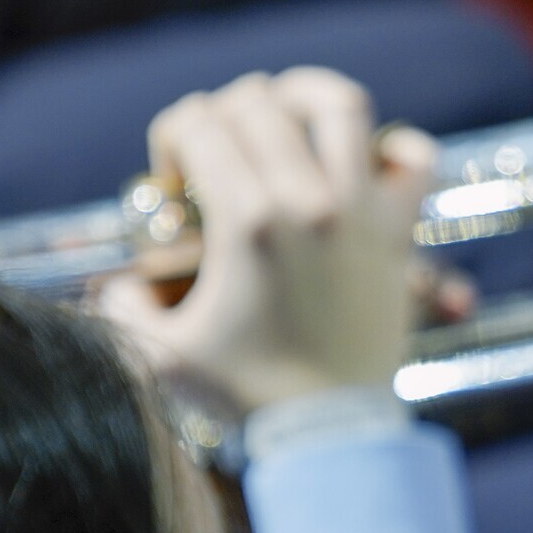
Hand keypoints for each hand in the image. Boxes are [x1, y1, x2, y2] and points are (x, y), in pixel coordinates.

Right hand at [101, 69, 436, 411]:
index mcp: (247, 221)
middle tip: (218, 155)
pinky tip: (366, 157)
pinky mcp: (398, 234)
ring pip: (338, 105)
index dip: (175, 135)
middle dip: (224, 114)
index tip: (176, 180)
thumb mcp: (163, 354)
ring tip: (284, 115)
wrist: (332, 437)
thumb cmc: (248, 399)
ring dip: (302, 96)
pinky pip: (416, 160)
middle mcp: (308, 202)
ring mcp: (360, 213)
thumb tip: (116, 285)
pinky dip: (396, 144)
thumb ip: (124, 308)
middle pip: (258, 104)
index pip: (201, 123)